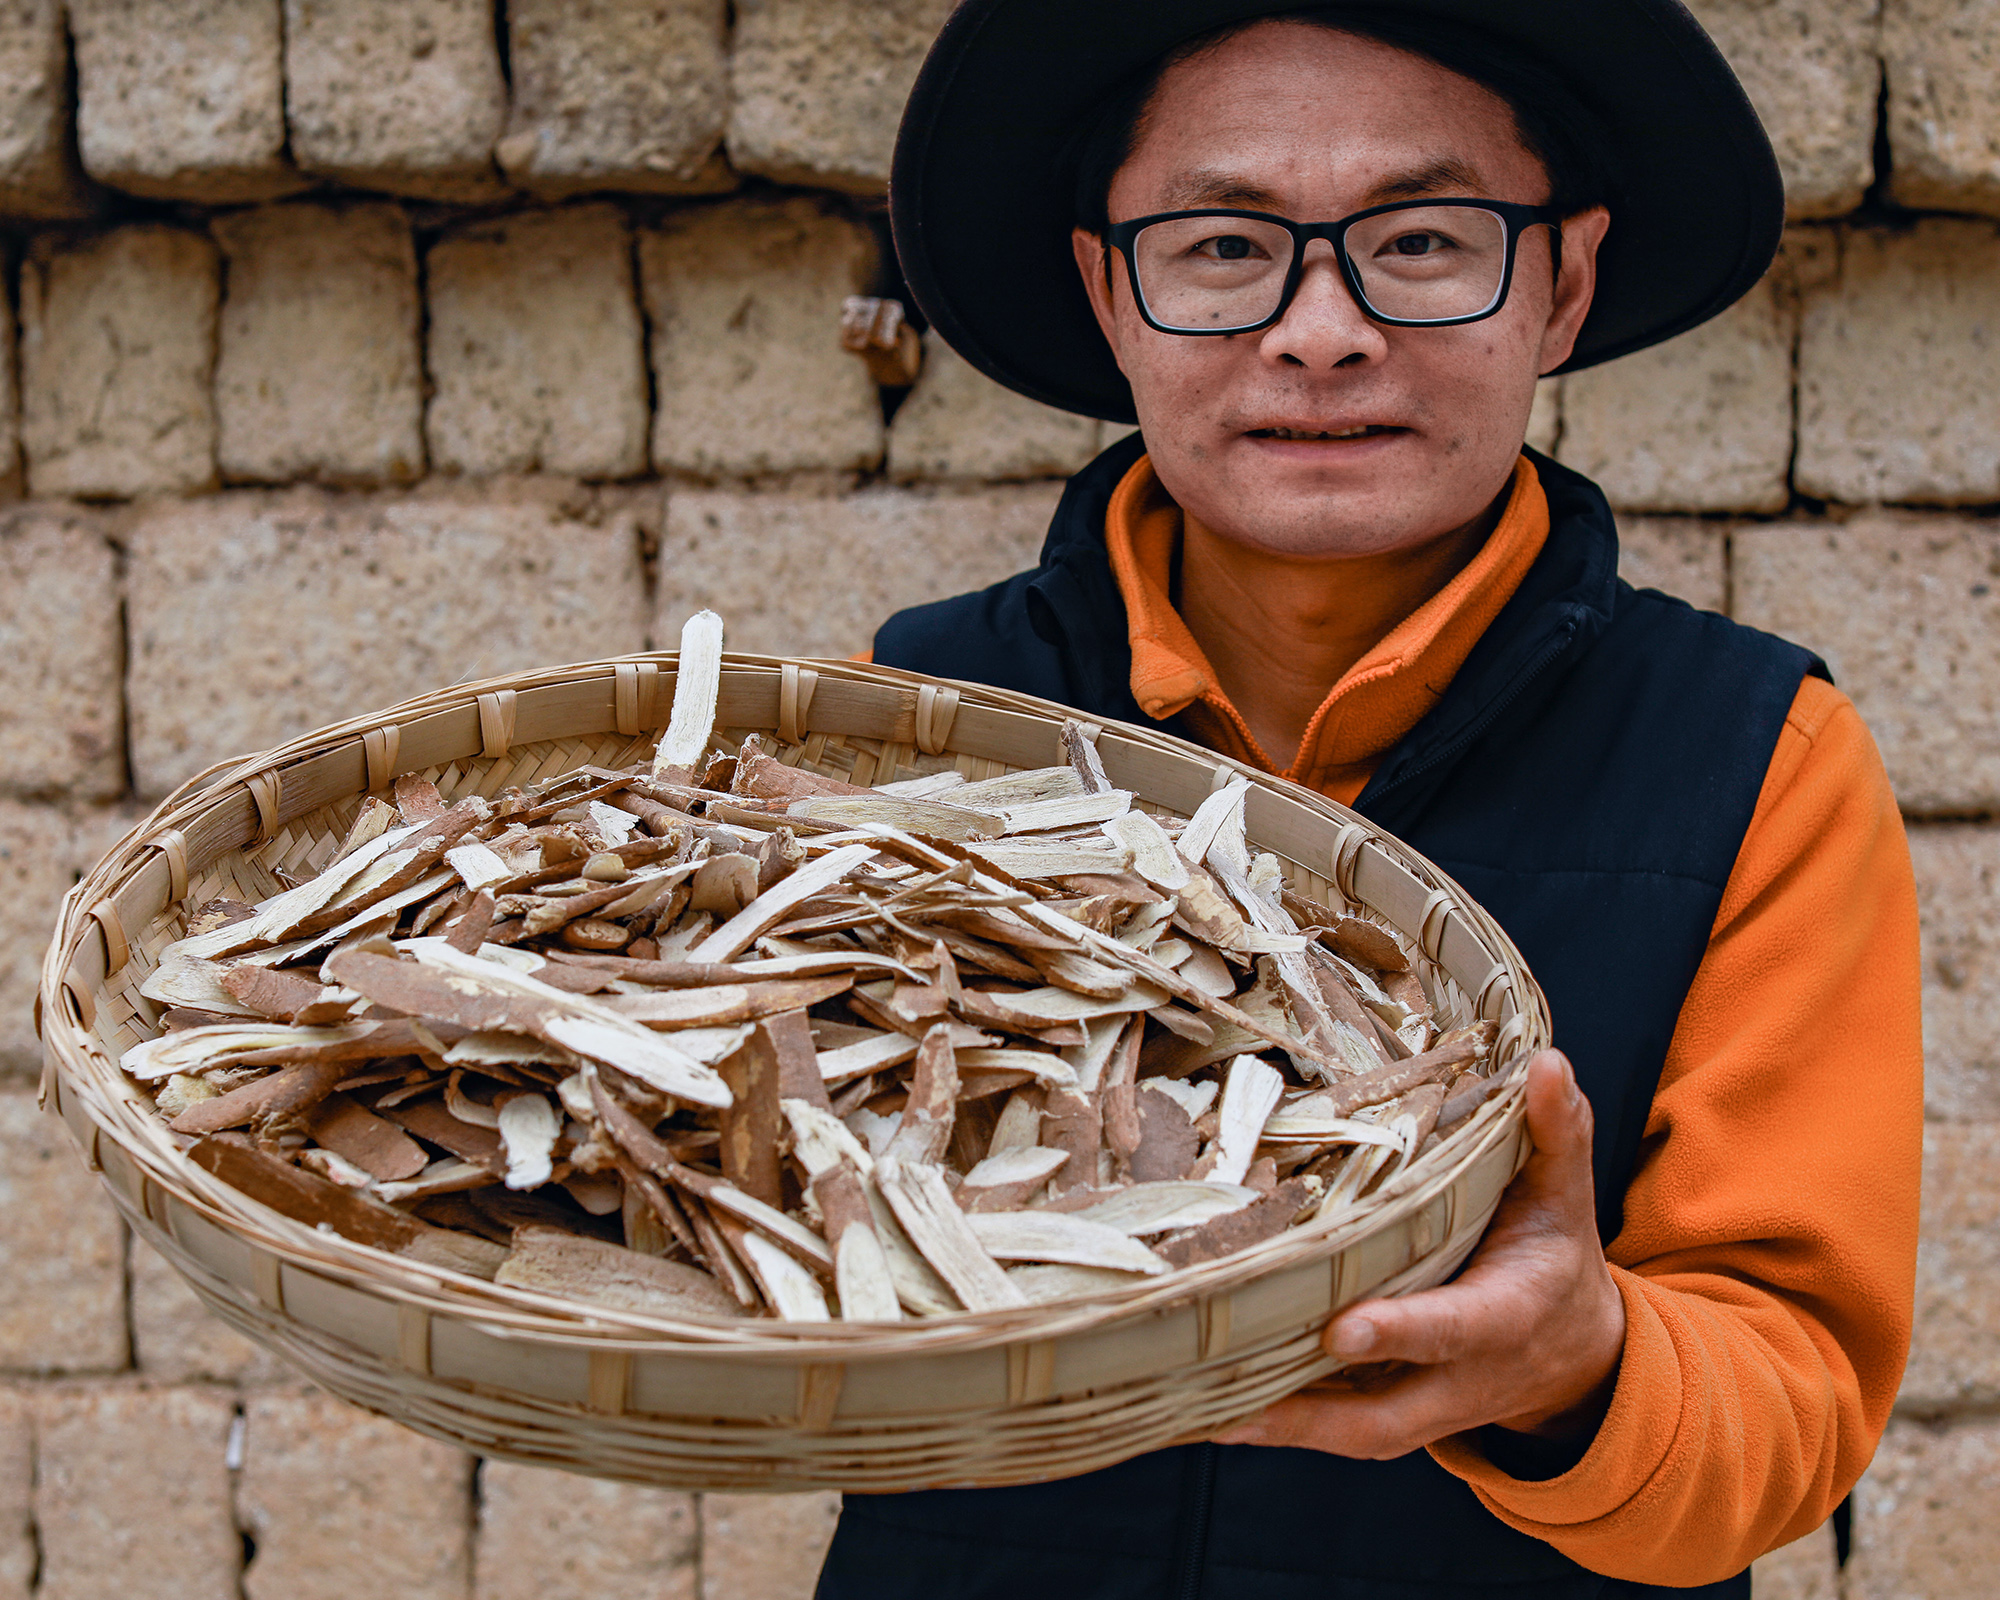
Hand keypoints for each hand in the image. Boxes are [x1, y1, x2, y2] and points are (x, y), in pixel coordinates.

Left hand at [1213, 1049, 1625, 1460]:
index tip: (1341, 1329)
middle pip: (1386, 1413)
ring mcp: (1427, 1406)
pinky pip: (1335, 1428)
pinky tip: (1208, 1408)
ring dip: (1279, 1427)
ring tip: (1199, 1411)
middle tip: (1234, 1398)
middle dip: (1314, 1411)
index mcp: (1505, 1317)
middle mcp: (1462, 1378)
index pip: (1452, 1327)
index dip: (1400, 1331)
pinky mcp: (1394, 1412)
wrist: (1575, 1353)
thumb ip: (1555, 1132)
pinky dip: (1277, 1422)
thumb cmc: (1555, 1256)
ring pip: (1351, 1432)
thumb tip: (1545, 1062)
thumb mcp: (1564, 1195)